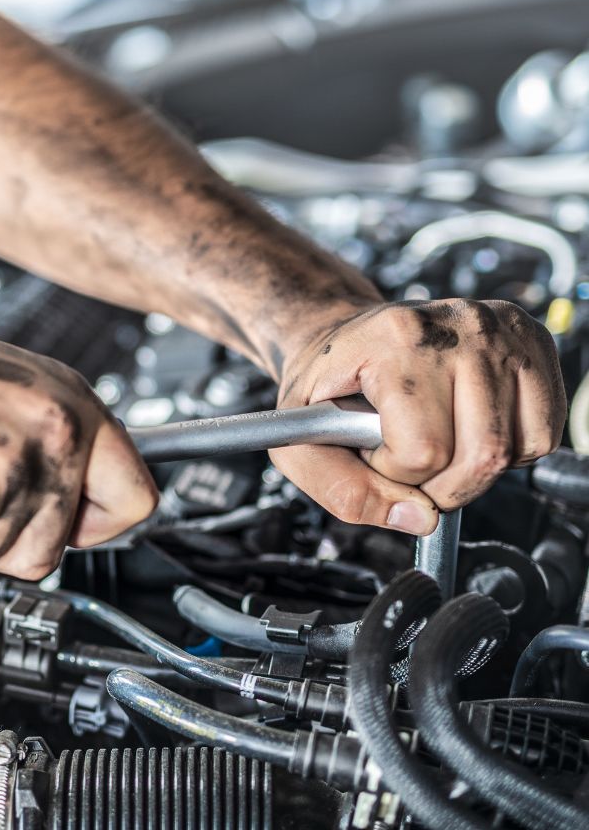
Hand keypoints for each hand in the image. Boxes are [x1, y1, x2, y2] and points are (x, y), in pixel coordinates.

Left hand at [272, 299, 564, 534]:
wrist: (345, 338)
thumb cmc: (326, 384)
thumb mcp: (301, 437)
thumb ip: (340, 488)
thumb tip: (419, 518)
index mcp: (396, 338)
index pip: (423, 449)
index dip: (393, 471)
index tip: (373, 450)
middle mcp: (457, 326)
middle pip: (480, 455)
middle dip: (439, 483)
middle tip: (407, 458)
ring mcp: (501, 330)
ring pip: (513, 450)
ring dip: (472, 468)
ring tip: (434, 437)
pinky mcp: (532, 341)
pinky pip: (544, 432)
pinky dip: (509, 450)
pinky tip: (469, 427)